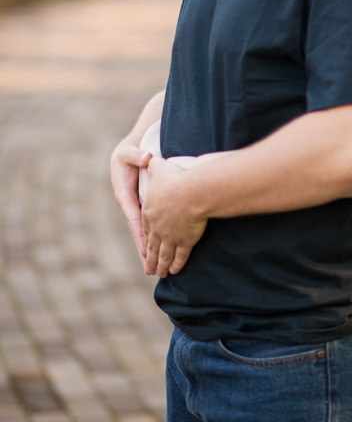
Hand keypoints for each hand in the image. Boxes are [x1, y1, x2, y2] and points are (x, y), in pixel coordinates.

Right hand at [110, 143, 151, 265]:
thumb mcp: (130, 151)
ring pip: (142, 231)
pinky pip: (147, 225)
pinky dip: (150, 239)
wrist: (129, 152)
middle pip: (137, 231)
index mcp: (124, 194)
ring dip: (147, 249)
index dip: (140, 234)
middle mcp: (128, 204)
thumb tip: (146, 158)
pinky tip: (156, 252)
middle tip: (150, 269)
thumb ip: (136, 154)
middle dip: (143, 250)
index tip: (146, 249)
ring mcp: (135, 207)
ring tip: (153, 269)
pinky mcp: (141, 207)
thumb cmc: (129, 152)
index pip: (134, 217)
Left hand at [141, 157, 207, 277]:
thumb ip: (152, 163)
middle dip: (150, 258)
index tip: (144, 245)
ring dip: (162, 265)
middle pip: (152, 245)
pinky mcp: (185, 240)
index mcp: (148, 211)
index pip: (144, 227)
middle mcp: (156, 227)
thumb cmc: (176, 178)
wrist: (191, 191)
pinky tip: (175, 270)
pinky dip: (177, 264)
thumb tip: (148, 156)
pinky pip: (180, 255)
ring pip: (164, 254)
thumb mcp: (159, 167)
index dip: (144, 237)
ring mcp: (170, 236)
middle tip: (149, 269)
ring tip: (161, 274)